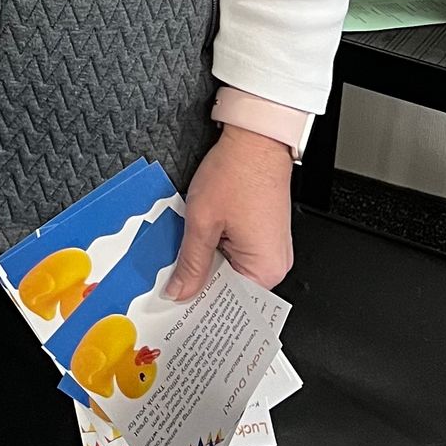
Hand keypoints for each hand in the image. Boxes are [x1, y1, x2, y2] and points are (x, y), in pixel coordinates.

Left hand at [165, 125, 293, 299]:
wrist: (256, 139)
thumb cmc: (237, 172)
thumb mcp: (202, 221)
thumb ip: (191, 262)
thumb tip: (179, 292)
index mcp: (265, 269)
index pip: (228, 303)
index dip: (199, 305)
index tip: (175, 306)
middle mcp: (274, 264)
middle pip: (229, 287)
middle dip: (200, 282)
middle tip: (171, 280)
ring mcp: (270, 249)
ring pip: (230, 269)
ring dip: (206, 262)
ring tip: (185, 253)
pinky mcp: (263, 235)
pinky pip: (236, 253)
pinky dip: (216, 249)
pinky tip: (199, 240)